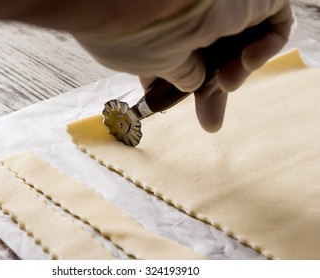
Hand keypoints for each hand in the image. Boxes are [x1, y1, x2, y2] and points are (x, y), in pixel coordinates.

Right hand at [74, 0, 293, 131]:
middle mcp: (196, 18)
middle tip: (210, 123)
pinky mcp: (257, 1)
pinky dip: (265, 51)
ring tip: (227, 83)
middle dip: (212, 93)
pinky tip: (246, 61)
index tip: (172, 104)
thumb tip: (193, 84)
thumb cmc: (146, 34)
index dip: (180, 85)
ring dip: (236, 74)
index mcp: (168, 30)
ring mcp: (227, 8)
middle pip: (213, 59)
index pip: (180, 59)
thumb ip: (180, 76)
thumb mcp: (156, 64)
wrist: (161, 2)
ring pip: (242, 48)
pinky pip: (274, 28)